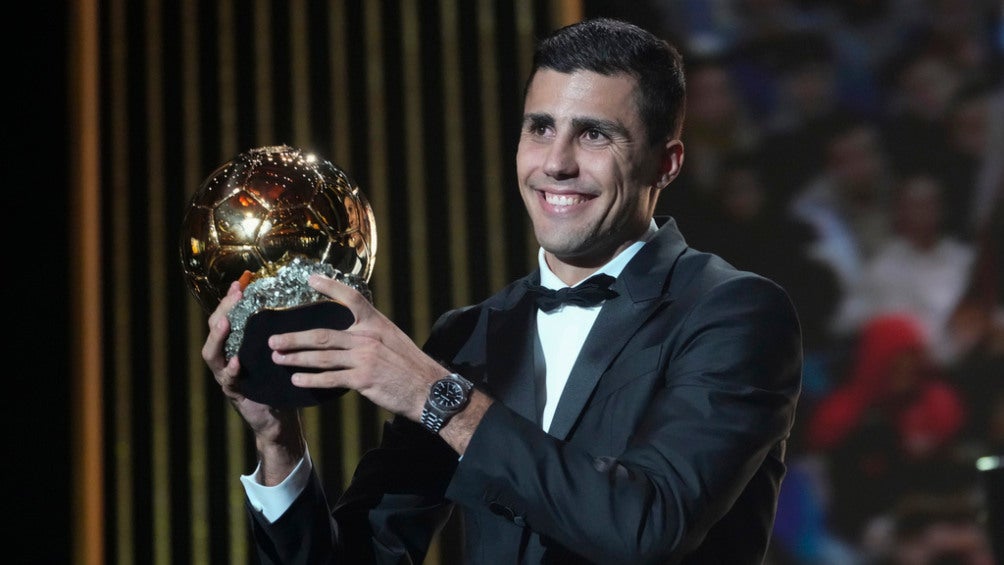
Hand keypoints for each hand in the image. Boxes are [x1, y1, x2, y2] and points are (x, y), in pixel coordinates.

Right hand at [202, 280, 303, 481]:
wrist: (279, 419)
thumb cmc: (279, 382)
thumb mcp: (277, 353)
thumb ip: (278, 333)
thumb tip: (295, 301)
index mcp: (236, 345)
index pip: (227, 315)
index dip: (231, 298)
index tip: (241, 281)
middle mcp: (226, 357)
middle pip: (215, 329)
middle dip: (223, 311)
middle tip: (234, 295)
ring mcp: (226, 375)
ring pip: (211, 354)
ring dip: (218, 338)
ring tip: (225, 324)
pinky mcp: (234, 393)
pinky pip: (227, 380)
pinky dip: (231, 370)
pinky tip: (238, 361)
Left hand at [267, 274, 446, 421]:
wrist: (429, 390)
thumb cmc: (412, 366)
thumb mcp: (395, 340)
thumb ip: (372, 335)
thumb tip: (350, 334)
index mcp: (377, 324)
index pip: (352, 298)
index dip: (330, 286)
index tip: (310, 278)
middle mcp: (368, 338)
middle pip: (322, 335)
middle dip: (294, 338)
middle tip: (273, 339)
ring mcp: (364, 359)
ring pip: (321, 357)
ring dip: (296, 358)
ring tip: (278, 358)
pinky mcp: (363, 380)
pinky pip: (330, 379)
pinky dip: (311, 379)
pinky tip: (297, 379)